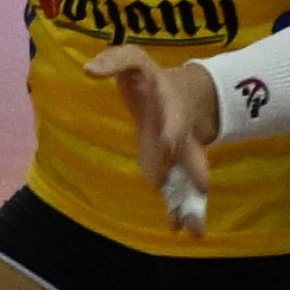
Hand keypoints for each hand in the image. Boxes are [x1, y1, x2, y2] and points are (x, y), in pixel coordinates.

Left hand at [86, 46, 220, 235]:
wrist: (179, 94)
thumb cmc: (148, 77)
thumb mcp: (133, 59)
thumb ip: (113, 62)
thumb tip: (88, 70)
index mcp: (171, 106)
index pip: (172, 116)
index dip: (172, 128)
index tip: (168, 142)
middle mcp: (181, 134)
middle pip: (192, 156)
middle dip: (195, 172)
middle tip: (201, 189)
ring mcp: (180, 155)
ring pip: (191, 181)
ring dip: (192, 203)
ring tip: (194, 229)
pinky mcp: (174, 168)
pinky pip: (181, 192)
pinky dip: (181, 211)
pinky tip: (180, 230)